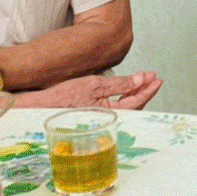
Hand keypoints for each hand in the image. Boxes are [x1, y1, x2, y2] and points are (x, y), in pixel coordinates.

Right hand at [24, 71, 163, 108]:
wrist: (39, 106)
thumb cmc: (62, 97)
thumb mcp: (94, 84)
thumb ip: (119, 84)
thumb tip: (140, 81)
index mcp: (110, 113)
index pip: (136, 102)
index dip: (148, 90)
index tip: (157, 79)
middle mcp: (107, 118)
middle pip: (133, 105)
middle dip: (144, 90)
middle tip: (152, 77)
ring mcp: (101, 116)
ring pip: (124, 106)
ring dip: (134, 91)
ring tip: (143, 79)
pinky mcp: (94, 113)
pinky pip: (114, 106)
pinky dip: (122, 96)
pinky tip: (125, 87)